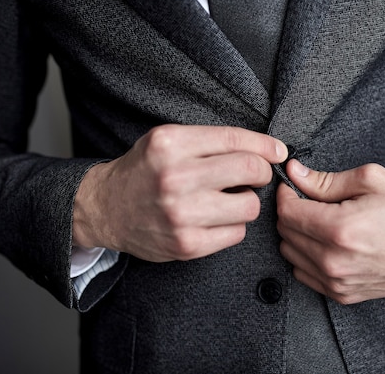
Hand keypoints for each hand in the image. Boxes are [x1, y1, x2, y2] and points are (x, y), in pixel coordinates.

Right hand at [73, 124, 287, 261]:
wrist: (106, 208)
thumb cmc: (144, 171)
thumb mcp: (168, 140)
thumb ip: (211, 141)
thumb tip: (269, 150)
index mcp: (170, 144)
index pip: (235, 140)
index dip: (266, 146)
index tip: (278, 152)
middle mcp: (174, 177)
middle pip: (250, 170)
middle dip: (261, 172)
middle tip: (254, 176)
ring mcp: (180, 214)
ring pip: (250, 206)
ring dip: (246, 202)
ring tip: (228, 199)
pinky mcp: (186, 244)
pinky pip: (237, 234)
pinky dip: (233, 225)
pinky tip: (216, 219)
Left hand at [276, 160, 384, 303]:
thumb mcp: (372, 180)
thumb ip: (326, 180)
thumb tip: (295, 173)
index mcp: (341, 229)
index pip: (287, 212)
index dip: (286, 193)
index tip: (294, 185)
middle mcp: (335, 261)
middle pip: (286, 233)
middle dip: (293, 211)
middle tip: (311, 200)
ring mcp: (338, 282)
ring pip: (290, 254)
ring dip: (298, 235)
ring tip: (322, 221)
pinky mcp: (343, 295)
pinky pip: (304, 274)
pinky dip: (307, 256)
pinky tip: (327, 242)